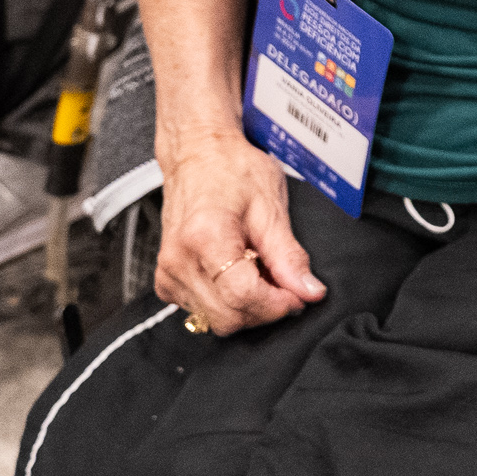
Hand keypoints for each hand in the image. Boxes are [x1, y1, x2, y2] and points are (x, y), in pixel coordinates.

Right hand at [152, 127, 326, 336]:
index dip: (278, 303)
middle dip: (266, 308)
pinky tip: (241, 274)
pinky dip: (229, 302)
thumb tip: (310, 291)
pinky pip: (203, 311)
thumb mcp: (270, 207)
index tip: (299, 294)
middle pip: (228, 317)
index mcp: (204, 238)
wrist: (197, 155)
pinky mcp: (166, 282)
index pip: (242, 296)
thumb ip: (289, 256)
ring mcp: (168, 274)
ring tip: (262, 270)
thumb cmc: (232, 170)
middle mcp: (179, 262)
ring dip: (248, 307)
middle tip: (286, 282)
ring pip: (216, 321)